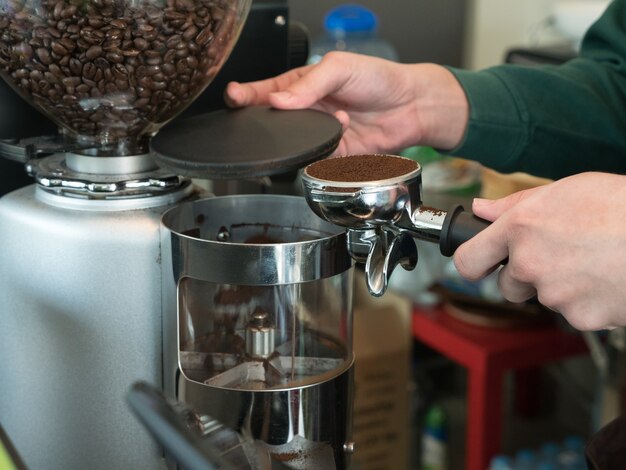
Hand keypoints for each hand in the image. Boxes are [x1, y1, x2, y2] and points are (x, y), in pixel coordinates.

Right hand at [224, 51, 468, 153]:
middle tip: (270, 121)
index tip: (234, 98)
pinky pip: (318, 160)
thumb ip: (309, 83)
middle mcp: (308, 111)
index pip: (266, 91)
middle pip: (275, 123)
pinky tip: (340, 135)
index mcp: (303, 85)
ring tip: (331, 121)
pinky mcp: (334, 155)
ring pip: (295, 144)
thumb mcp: (340, 68)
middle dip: (269, 124)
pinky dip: (324, 153)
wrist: (411, 107)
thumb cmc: (379, 79)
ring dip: (304, 138)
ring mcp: (319, 134)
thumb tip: (279, 99)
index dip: (247, 95)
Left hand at [454, 172, 625, 329]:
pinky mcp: (581, 317)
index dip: (473, 264)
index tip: (480, 265)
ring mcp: (555, 293)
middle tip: (559, 258)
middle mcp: (529, 263)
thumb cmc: (621, 205)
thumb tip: (482, 210)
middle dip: (526, 277)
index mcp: (519, 229)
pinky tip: (608, 280)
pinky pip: (576, 314)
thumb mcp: (565, 190)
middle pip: (508, 286)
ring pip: (545, 298)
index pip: (469, 260)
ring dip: (561, 287)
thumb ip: (516, 204)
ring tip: (594, 262)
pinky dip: (589, 303)